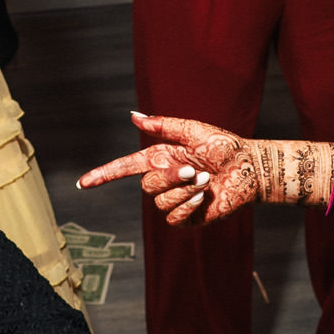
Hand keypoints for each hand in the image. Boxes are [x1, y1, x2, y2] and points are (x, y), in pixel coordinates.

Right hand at [77, 111, 262, 224]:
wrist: (250, 169)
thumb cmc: (225, 147)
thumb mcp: (193, 131)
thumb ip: (162, 125)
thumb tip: (133, 116)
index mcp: (161, 158)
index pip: (125, 168)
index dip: (104, 175)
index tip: (83, 183)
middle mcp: (165, 180)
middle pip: (147, 185)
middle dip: (171, 177)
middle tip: (196, 170)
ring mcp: (175, 200)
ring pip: (160, 202)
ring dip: (185, 190)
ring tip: (207, 181)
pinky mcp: (187, 217)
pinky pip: (173, 217)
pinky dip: (189, 206)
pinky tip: (205, 198)